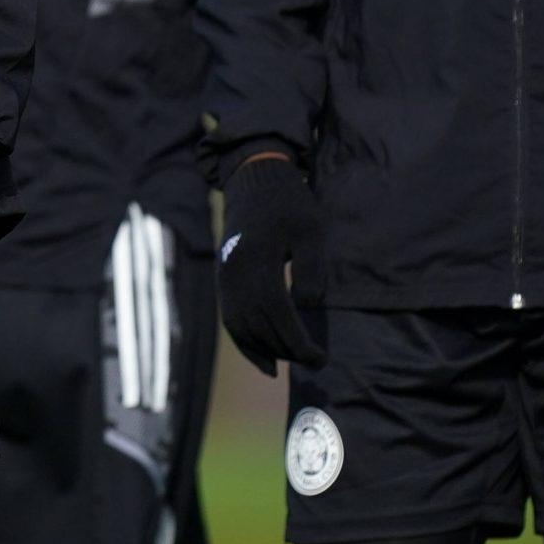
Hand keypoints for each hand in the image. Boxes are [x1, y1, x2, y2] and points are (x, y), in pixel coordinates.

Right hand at [216, 153, 326, 376]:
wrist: (254, 182)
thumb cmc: (289, 205)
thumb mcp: (311, 229)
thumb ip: (311, 268)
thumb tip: (306, 307)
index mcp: (258, 259)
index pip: (276, 312)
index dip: (297, 340)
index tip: (320, 356)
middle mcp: (235, 273)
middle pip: (258, 325)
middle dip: (287, 349)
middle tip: (315, 361)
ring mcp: (225, 278)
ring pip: (241, 328)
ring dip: (268, 350)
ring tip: (294, 358)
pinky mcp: (223, 280)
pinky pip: (230, 321)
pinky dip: (246, 344)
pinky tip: (265, 360)